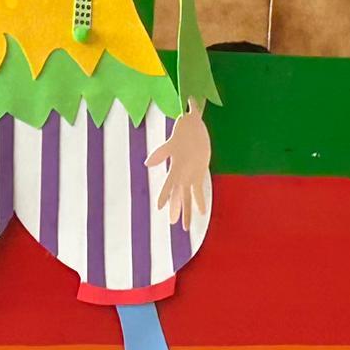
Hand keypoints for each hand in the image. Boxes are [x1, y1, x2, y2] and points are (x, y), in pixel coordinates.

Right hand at [145, 101, 210, 228]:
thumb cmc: (183, 128)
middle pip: (178, 194)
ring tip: (185, 226)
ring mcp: (190, 174)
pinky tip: (201, 212)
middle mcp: (182, 173)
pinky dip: (200, 201)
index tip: (159, 207)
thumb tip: (148, 161)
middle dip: (176, 208)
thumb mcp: (173, 140)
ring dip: (186, 209)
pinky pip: (199, 190)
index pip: (169, 184)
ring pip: (187, 196)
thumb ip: (162, 151)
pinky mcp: (198, 172)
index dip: (165, 195)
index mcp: (176, 166)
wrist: (194, 124)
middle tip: (173, 223)